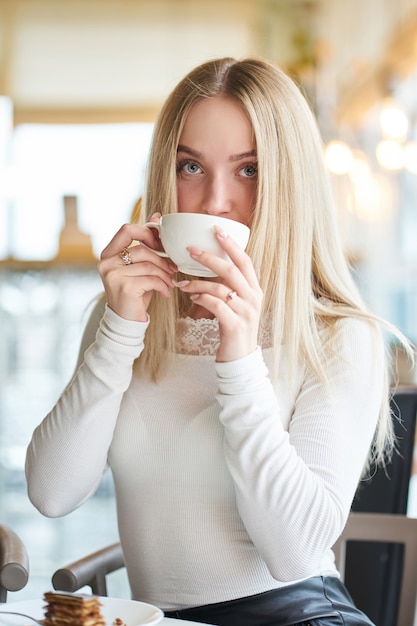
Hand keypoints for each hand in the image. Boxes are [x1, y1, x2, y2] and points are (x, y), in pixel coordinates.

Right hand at [98, 216, 176, 321]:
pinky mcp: (123, 286)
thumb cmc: (136, 292)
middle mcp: (106, 262)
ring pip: (149, 264)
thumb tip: (156, 215)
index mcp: (108, 253)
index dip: (147, 233)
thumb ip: (146, 244)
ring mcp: (112, 274)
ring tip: (170, 283)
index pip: (127, 229)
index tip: (160, 245)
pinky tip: (165, 293)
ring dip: (164, 274)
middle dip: (162, 259)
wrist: (127, 322)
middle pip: (142, 249)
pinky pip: (151, 278)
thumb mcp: (141, 267)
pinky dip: (163, 285)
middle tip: (173, 268)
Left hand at [175, 225, 262, 361]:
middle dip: (210, 257)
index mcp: (254, 289)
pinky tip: (191, 298)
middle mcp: (253, 298)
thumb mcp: (235, 304)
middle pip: (232, 270)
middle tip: (191, 249)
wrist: (240, 359)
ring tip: (181, 283)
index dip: (231, 244)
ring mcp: (246, 312)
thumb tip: (209, 266)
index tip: (216, 229)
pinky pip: (216, 305)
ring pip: (220, 288)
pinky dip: (202, 299)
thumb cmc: (233, 328)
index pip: (245, 261)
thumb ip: (228, 286)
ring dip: (197, 283)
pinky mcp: (235, 325)